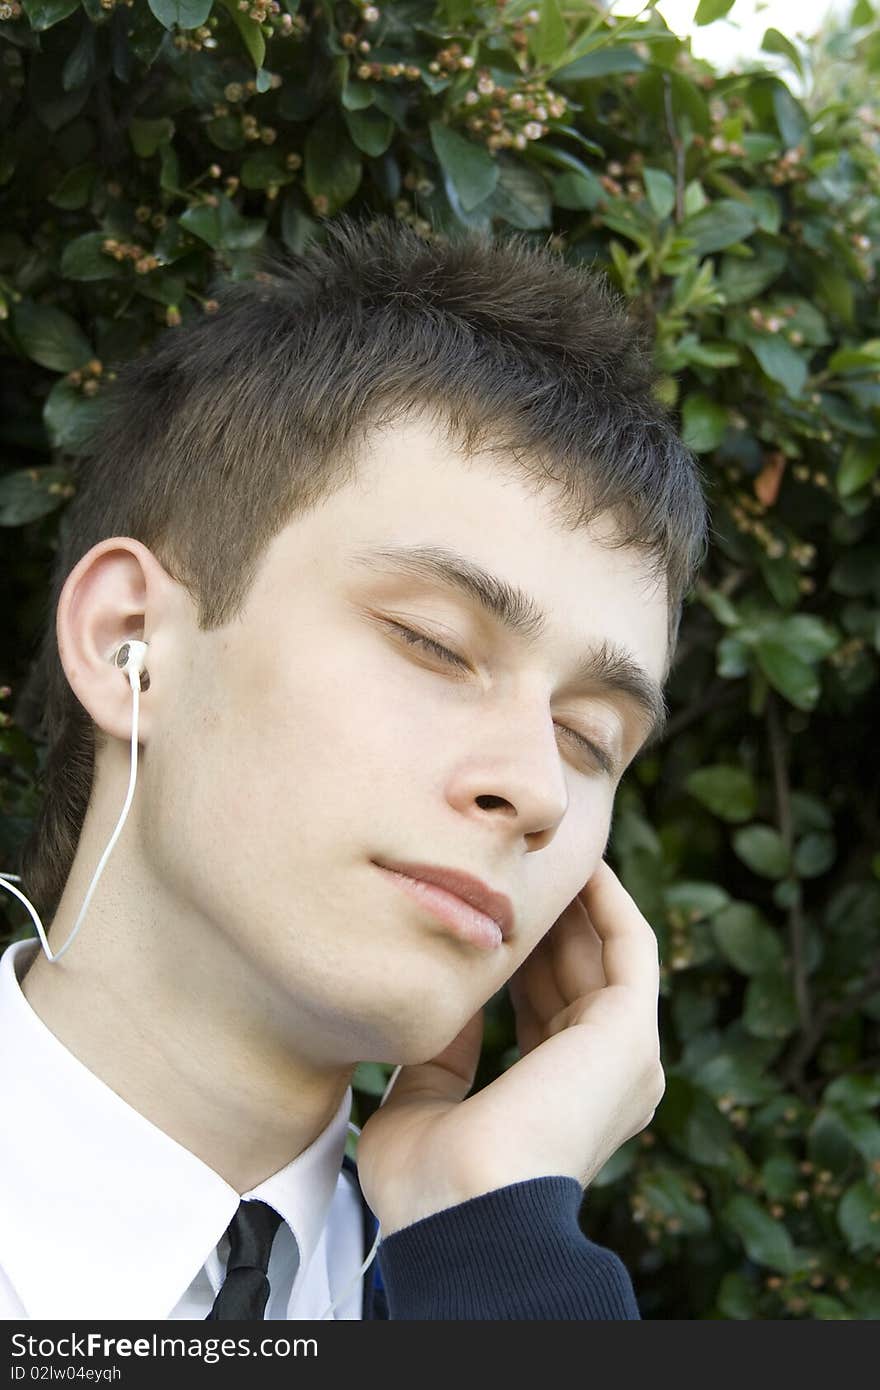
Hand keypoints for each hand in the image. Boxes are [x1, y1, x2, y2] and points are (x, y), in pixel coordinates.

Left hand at [354, 858, 665, 1236]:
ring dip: (574, 902)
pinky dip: (608, 902)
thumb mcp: (424, 1101)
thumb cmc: (431, 1181)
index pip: (542, 1011)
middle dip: (542, 919)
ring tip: (538, 853)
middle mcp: (603, 1078)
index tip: (483, 911)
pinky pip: (632, 947)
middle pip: (575, 974)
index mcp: (556, 1099)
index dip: (515, 957)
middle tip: (507, 865)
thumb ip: (440, 1052)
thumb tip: (445, 1003)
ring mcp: (625, 1056)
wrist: (463, 1208)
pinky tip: (580, 865)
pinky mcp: (633, 1032)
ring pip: (603, 954)